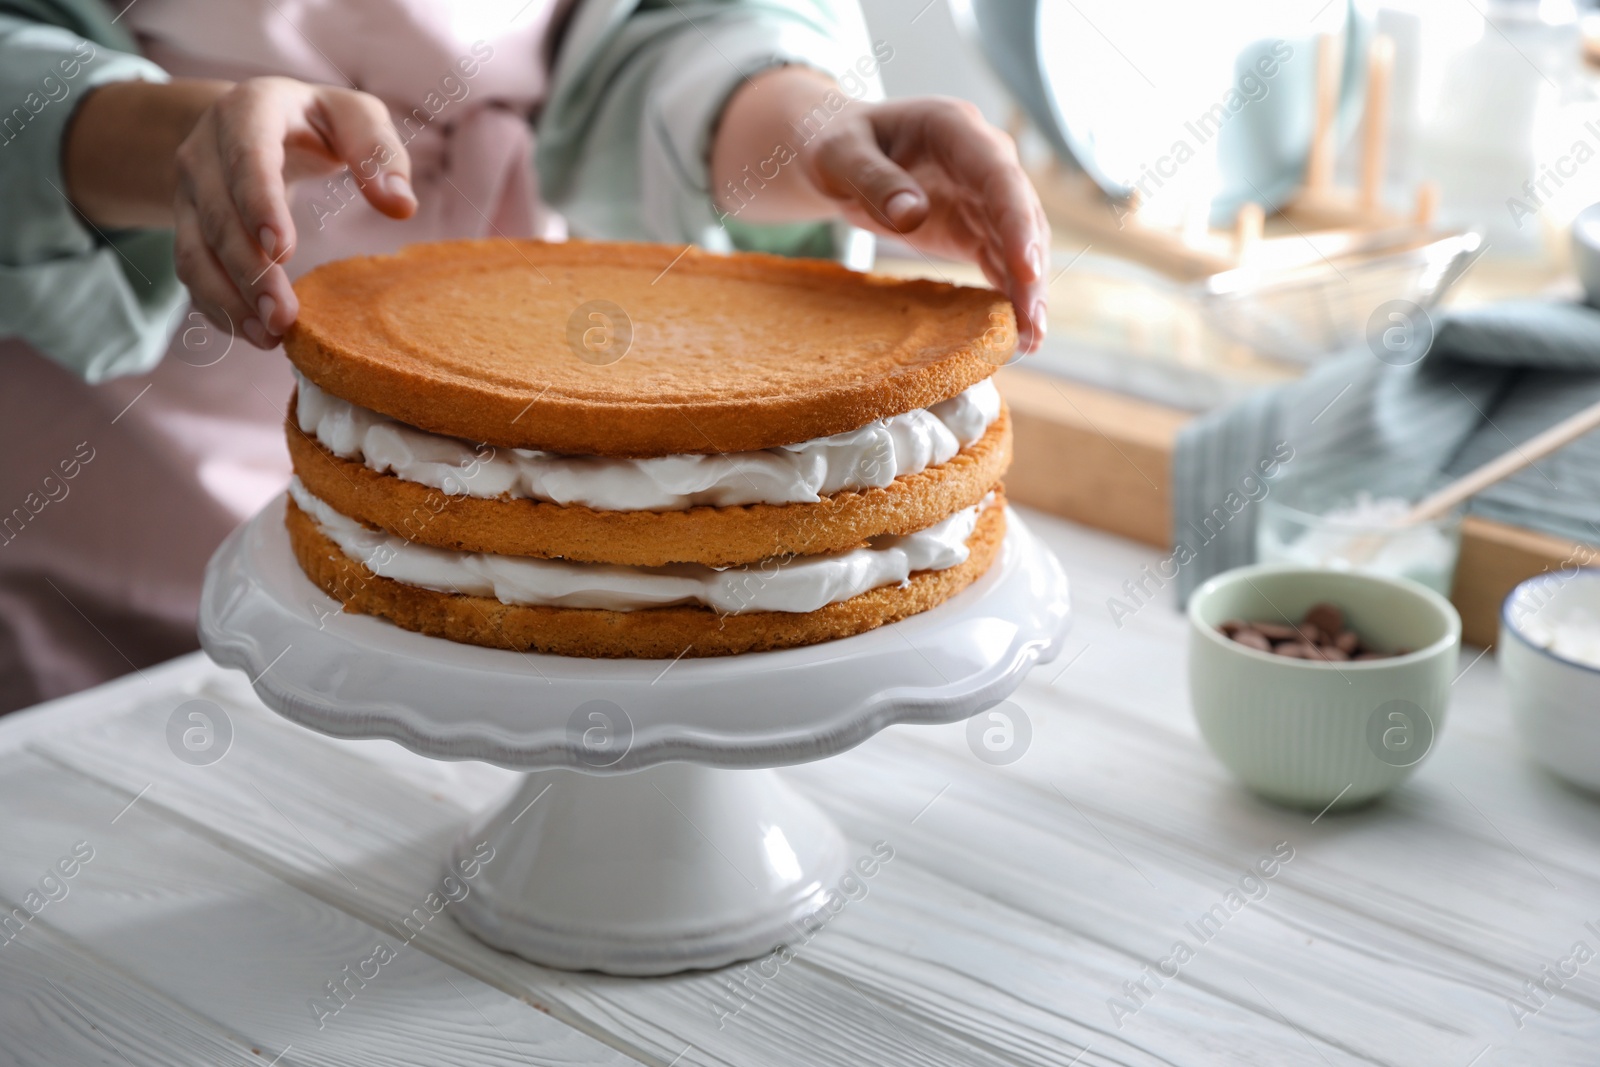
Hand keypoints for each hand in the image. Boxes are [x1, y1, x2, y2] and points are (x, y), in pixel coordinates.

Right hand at [172, 77, 416, 346]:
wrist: (257, 120)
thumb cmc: (318, 121)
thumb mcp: (354, 116)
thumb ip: (379, 152)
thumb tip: (401, 206)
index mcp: (248, 111)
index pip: (247, 156)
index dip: (259, 203)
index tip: (283, 252)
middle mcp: (205, 150)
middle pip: (219, 215)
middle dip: (248, 271)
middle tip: (282, 316)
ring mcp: (190, 190)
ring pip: (196, 250)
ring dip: (229, 299)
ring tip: (270, 336)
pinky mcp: (187, 224)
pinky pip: (191, 270)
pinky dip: (217, 306)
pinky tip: (252, 334)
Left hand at [802, 96, 1050, 352]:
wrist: (840, 154)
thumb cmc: (837, 144)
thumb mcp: (839, 155)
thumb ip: (873, 179)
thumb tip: (912, 215)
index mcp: (954, 127)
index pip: (998, 175)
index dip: (1016, 221)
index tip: (1026, 267)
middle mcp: (982, 158)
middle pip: (1020, 214)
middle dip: (1031, 270)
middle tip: (1033, 323)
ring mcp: (983, 195)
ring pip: (1020, 243)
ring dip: (1027, 291)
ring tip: (1030, 340)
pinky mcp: (975, 228)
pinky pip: (1001, 261)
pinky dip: (1010, 294)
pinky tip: (1018, 332)